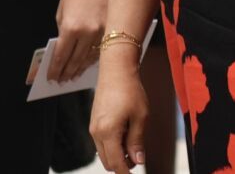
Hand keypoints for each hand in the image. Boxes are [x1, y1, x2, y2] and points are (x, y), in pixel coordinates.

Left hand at [49, 0, 110, 82]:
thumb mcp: (62, 10)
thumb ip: (63, 32)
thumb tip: (64, 50)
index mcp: (71, 27)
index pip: (62, 57)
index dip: (56, 69)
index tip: (52, 78)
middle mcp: (89, 32)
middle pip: (77, 60)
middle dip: (68, 72)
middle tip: (62, 81)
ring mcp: (105, 29)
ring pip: (93, 57)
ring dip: (82, 68)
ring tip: (75, 75)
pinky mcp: (115, 25)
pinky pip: (104, 47)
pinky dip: (96, 57)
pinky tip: (90, 62)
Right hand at [89, 48, 149, 173]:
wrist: (116, 71)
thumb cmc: (131, 91)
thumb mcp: (141, 116)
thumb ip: (137, 141)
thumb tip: (138, 161)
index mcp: (108, 132)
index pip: (115, 163)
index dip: (125, 173)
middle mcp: (96, 133)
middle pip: (108, 161)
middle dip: (122, 165)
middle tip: (139, 158)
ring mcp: (93, 128)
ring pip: (104, 153)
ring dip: (118, 155)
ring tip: (134, 144)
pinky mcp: (94, 123)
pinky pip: (102, 143)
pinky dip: (113, 145)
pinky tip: (126, 136)